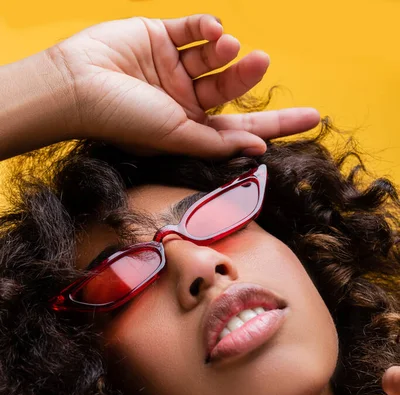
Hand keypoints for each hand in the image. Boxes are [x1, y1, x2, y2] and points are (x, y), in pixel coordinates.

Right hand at [47, 14, 319, 157]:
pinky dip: (208, 26)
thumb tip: (258, 149)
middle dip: (249, 77)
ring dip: (227, 51)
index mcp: (190, 129)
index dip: (277, 123)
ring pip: (214, 58)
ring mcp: (173, 69)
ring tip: (229, 47)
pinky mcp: (160, 37)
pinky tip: (213, 29)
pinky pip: (194, 30)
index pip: (241, 128)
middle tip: (262, 62)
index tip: (312, 117)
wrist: (77, 85)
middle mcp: (184, 101)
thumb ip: (216, 143)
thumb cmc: (123, 119)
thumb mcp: (175, 137)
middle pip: (231, 90)